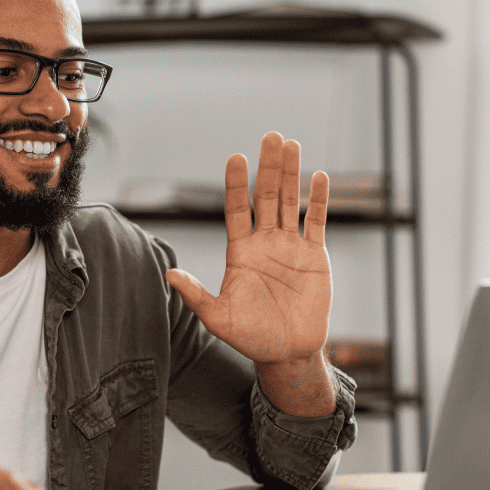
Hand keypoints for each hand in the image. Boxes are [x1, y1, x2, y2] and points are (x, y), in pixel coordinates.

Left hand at [166, 131, 330, 366]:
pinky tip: (320, 177)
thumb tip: (169, 274)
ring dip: (291, 173)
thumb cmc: (250, 337)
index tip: (236, 158)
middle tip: (271, 136)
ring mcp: (290, 247)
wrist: (287, 353)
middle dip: (268, 167)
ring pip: (290, 202)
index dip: (237, 184)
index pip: (237, 209)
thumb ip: (196, 295)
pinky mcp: (314, 257)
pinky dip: (319, 200)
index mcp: (240, 251)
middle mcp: (264, 243)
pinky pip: (316, 222)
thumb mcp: (218, 318)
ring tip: (291, 145)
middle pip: (266, 196)